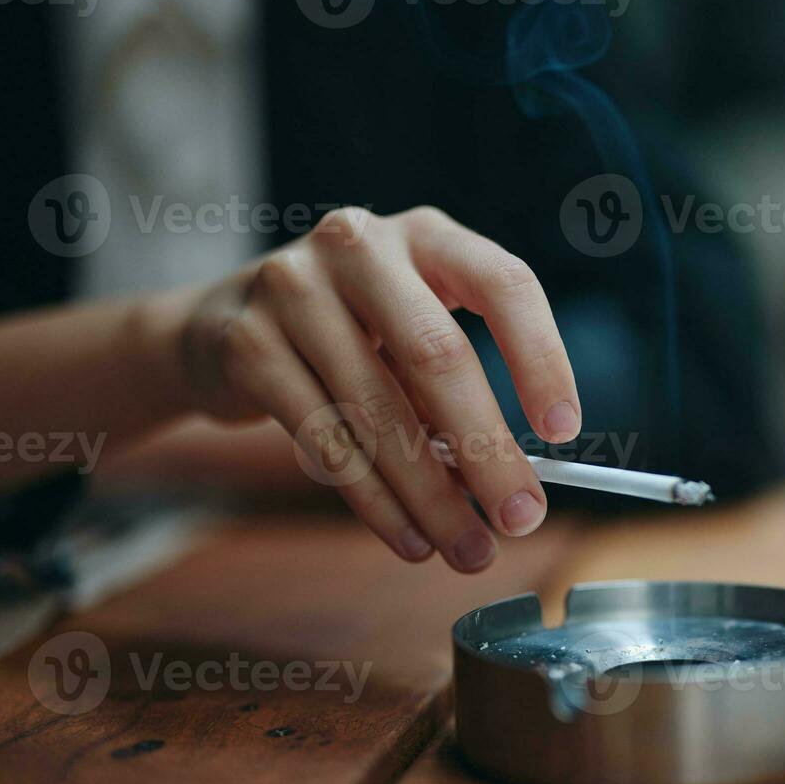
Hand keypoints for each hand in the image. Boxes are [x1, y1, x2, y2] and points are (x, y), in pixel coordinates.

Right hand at [177, 206, 580, 571]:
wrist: (220, 327)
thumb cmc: (350, 336)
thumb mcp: (410, 336)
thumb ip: (456, 393)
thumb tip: (512, 482)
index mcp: (426, 234)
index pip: (504, 283)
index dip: (541, 357)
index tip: (564, 432)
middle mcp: (359, 245)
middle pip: (439, 354)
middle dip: (488, 449)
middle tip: (522, 518)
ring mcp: (294, 287)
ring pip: (378, 410)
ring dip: (432, 496)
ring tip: (468, 549)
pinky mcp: (248, 344)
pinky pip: (324, 440)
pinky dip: (375, 501)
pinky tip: (410, 538)